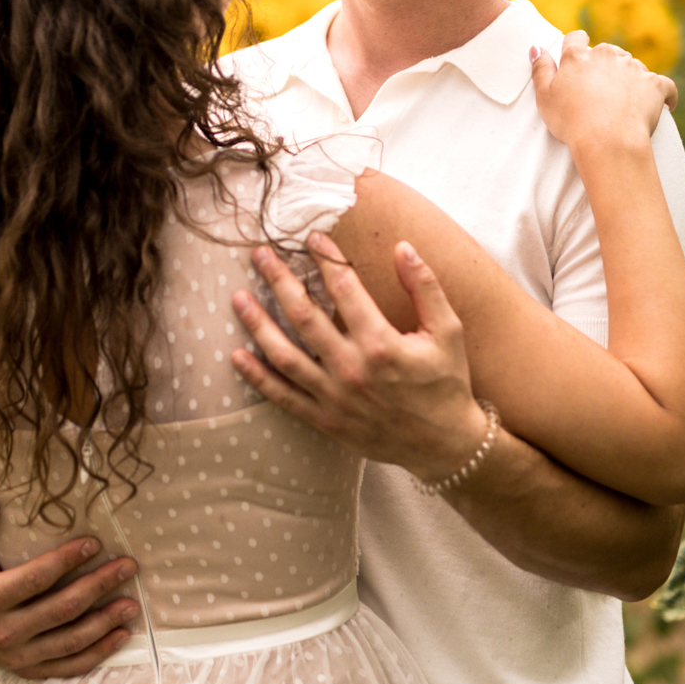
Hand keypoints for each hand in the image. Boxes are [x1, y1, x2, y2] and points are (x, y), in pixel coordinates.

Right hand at [0, 499, 138, 679]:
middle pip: (62, 609)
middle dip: (98, 586)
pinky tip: (121, 635)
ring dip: (106, 621)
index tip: (95, 544)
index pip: (36, 579)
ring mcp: (18, 657)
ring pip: (71, 640)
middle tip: (127, 567)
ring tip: (132, 603)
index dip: (67, 561)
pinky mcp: (29, 671)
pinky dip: (98, 653)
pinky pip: (70, 666)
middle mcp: (4, 633)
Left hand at [230, 235, 489, 478]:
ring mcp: (334, 397)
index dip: (326, 259)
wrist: (445, 445)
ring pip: (284, 354)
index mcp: (381, 343)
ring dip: (257, 323)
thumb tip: (402, 247)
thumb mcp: (448, 331)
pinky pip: (283, 396)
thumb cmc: (447, 384)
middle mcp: (351, 368)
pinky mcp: (325, 420)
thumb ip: (425, 287)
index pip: (344, 289)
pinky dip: (257, 376)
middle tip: (259, 255)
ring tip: (238, 298)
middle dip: (278, 280)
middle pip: (304, 316)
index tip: (312, 238)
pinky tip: (236, 356)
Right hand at [530, 31, 676, 156]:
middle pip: (607, 52)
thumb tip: (536, 46)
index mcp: (579, 56)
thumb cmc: (571, 122)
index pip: (576, 38)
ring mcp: (634, 68)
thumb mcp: (544, 97)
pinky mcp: (656, 84)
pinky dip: (662, 94)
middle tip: (600, 93)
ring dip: (630, 80)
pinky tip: (662, 106)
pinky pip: (664, 85)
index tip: (578, 62)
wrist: (607, 141)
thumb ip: (540, 69)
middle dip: (605, 67)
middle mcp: (608, 55)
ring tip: (625, 105)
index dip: (576, 47)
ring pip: (633, 67)